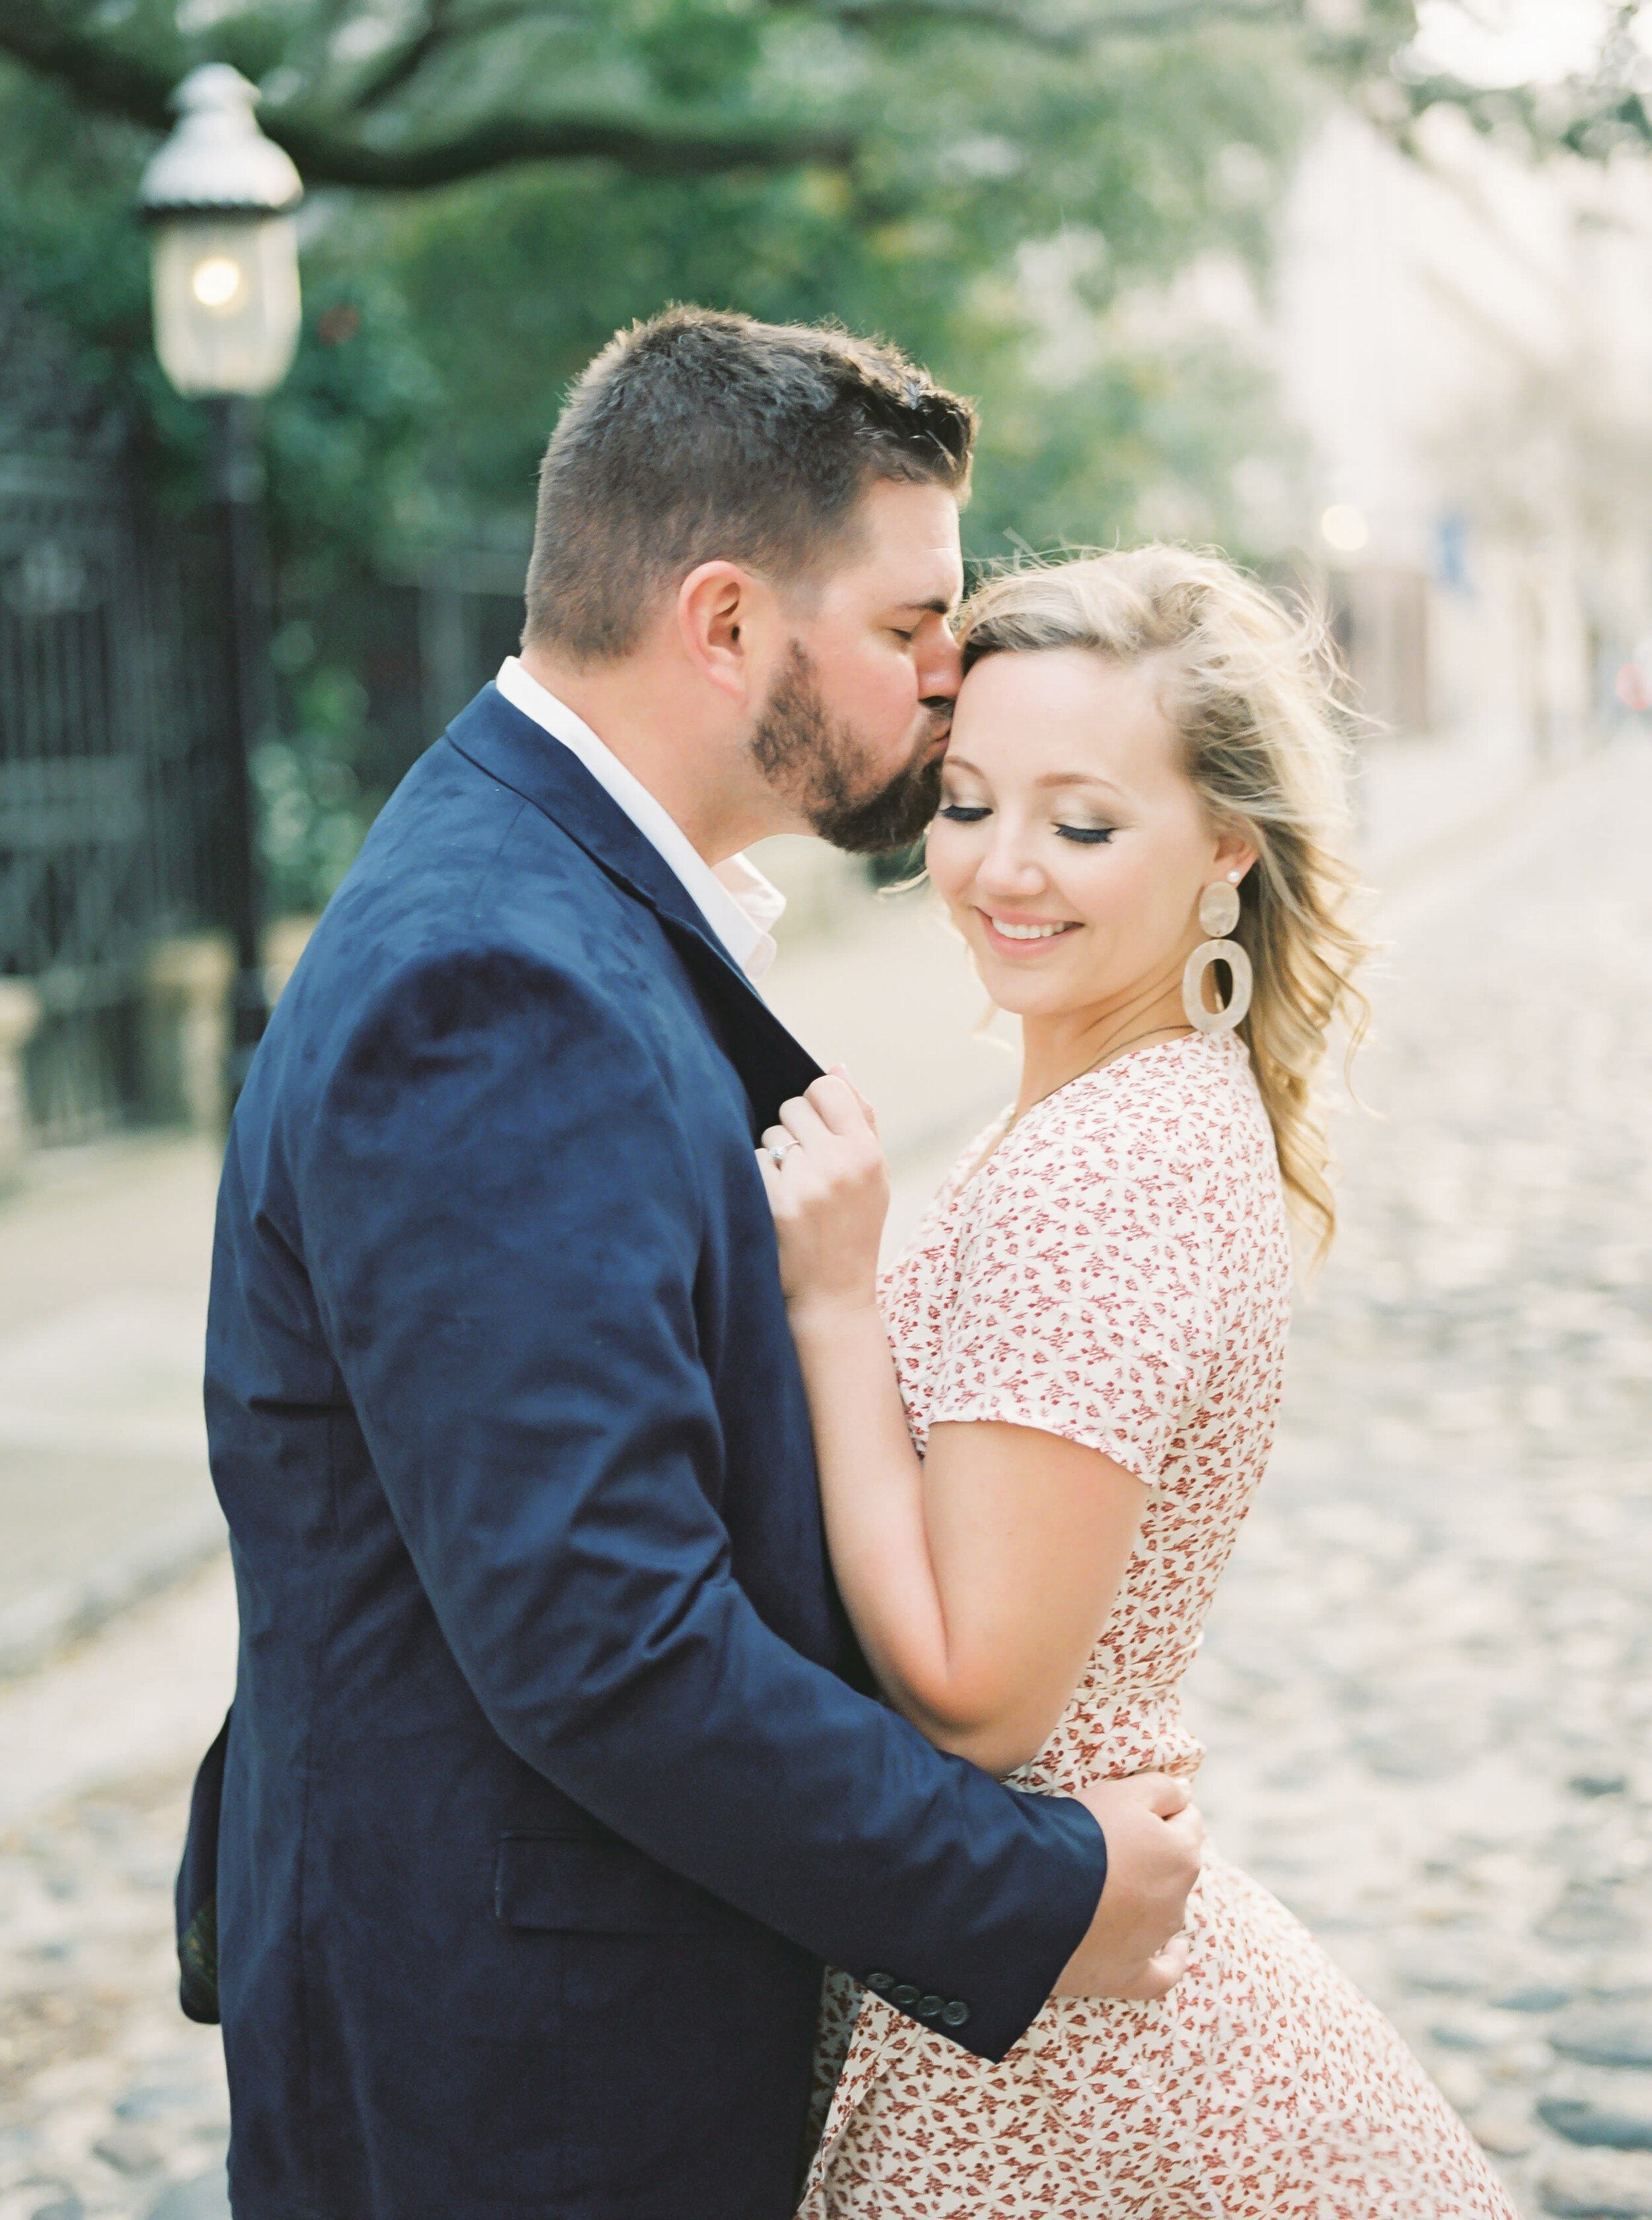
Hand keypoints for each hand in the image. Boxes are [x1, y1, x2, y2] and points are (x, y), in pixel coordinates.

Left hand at [755, 1070, 888, 1315]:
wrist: (833, 1294)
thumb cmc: (853, 1230)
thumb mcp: (874, 1176)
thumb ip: (861, 1119)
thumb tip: (837, 1068)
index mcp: (867, 1152)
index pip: (827, 1088)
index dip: (815, 1103)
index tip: (815, 1128)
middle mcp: (839, 1163)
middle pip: (792, 1108)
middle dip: (792, 1132)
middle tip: (803, 1169)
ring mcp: (806, 1184)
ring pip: (769, 1136)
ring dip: (773, 1157)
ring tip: (793, 1191)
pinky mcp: (774, 1204)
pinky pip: (752, 1162)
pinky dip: (758, 1180)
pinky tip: (775, 1205)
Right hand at [1051, 1773, 1204, 2001]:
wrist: (1038, 1895)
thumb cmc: (1082, 1834)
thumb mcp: (1123, 1793)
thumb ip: (1163, 1787)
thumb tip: (1187, 1792)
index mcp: (1181, 1854)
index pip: (1187, 1821)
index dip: (1163, 1809)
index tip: (1136, 1807)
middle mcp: (1177, 1900)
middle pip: (1177, 1867)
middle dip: (1158, 1853)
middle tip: (1119, 1840)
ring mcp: (1154, 1941)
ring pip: (1166, 1912)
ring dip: (1152, 1896)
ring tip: (1117, 1883)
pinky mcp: (1129, 1975)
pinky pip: (1162, 1974)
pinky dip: (1171, 1962)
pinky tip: (1175, 1952)